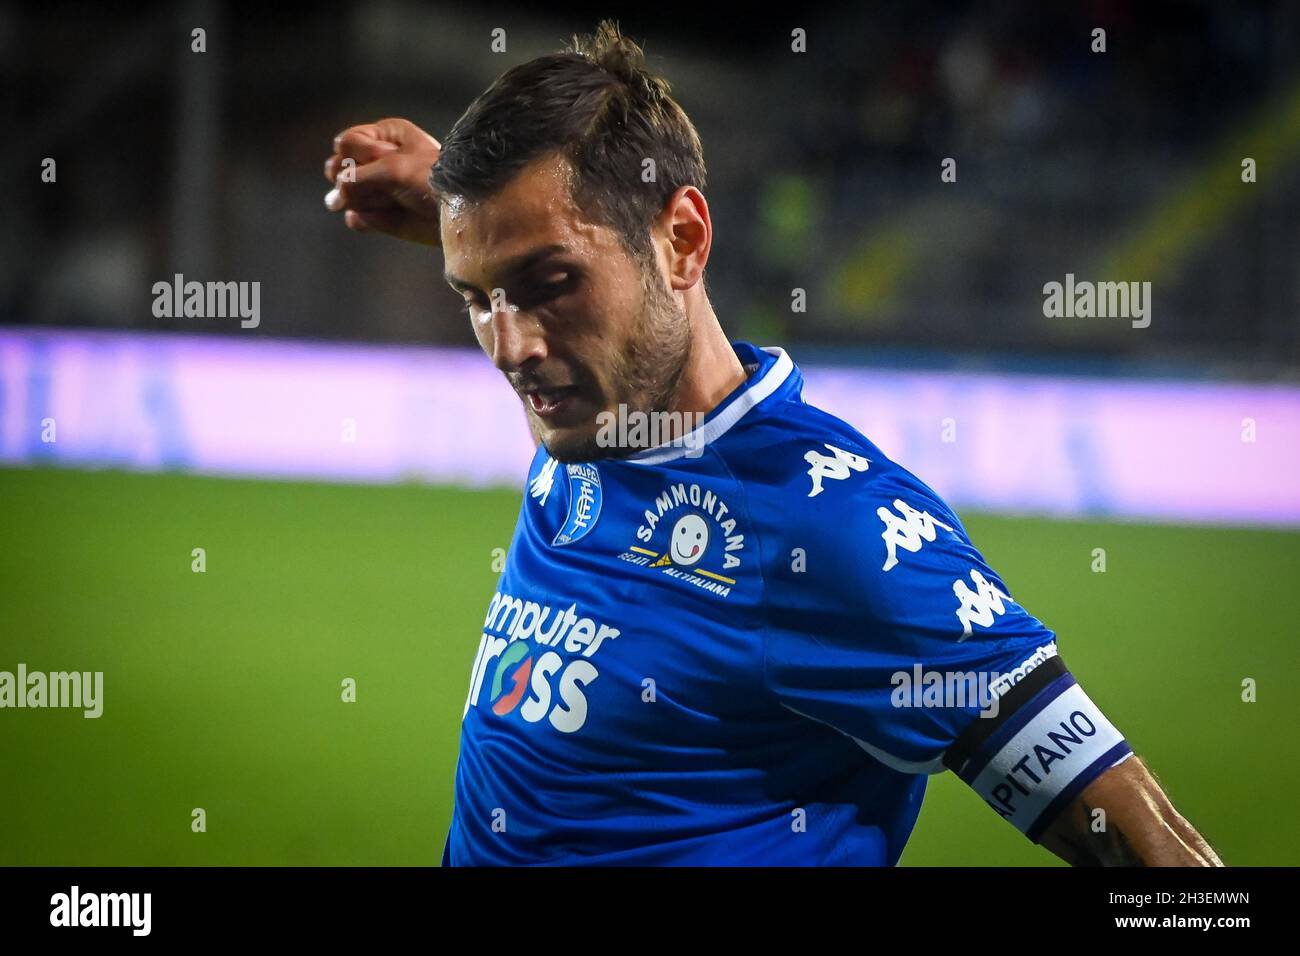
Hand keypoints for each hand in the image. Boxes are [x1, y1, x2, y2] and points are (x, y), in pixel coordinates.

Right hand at [323, 118, 442, 245]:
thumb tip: (334, 198)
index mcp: (384, 136)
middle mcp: (377, 160)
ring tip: (396, 201)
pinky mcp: (379, 217)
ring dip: (369, 201)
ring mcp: (377, 190)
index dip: (361, 155)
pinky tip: (394, 217)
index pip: (345, 143)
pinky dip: (372, 220)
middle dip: (360, 180)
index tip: (387, 158)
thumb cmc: (431, 179)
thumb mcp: (392, 167)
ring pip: (347, 196)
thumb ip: (355, 177)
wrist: (457, 212)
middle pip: (340, 170)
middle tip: (388, 184)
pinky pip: (356, 218)